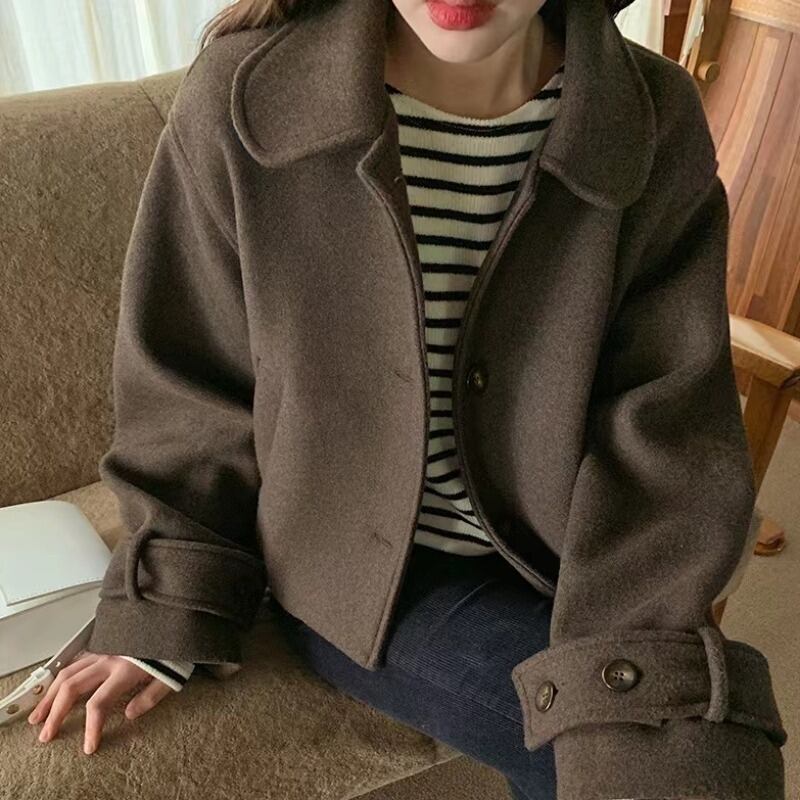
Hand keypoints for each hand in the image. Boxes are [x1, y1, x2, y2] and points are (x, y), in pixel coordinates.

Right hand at [27, 652, 173, 753]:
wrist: (175, 621)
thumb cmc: (174, 649)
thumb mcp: (170, 676)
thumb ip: (150, 697)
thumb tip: (129, 715)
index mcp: (126, 670)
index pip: (99, 703)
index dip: (91, 727)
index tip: (89, 746)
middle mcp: (110, 658)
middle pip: (72, 687)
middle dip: (56, 713)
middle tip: (46, 734)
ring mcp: (104, 649)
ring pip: (68, 671)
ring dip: (50, 695)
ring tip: (39, 714)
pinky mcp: (105, 644)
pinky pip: (77, 659)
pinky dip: (62, 675)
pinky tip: (55, 686)